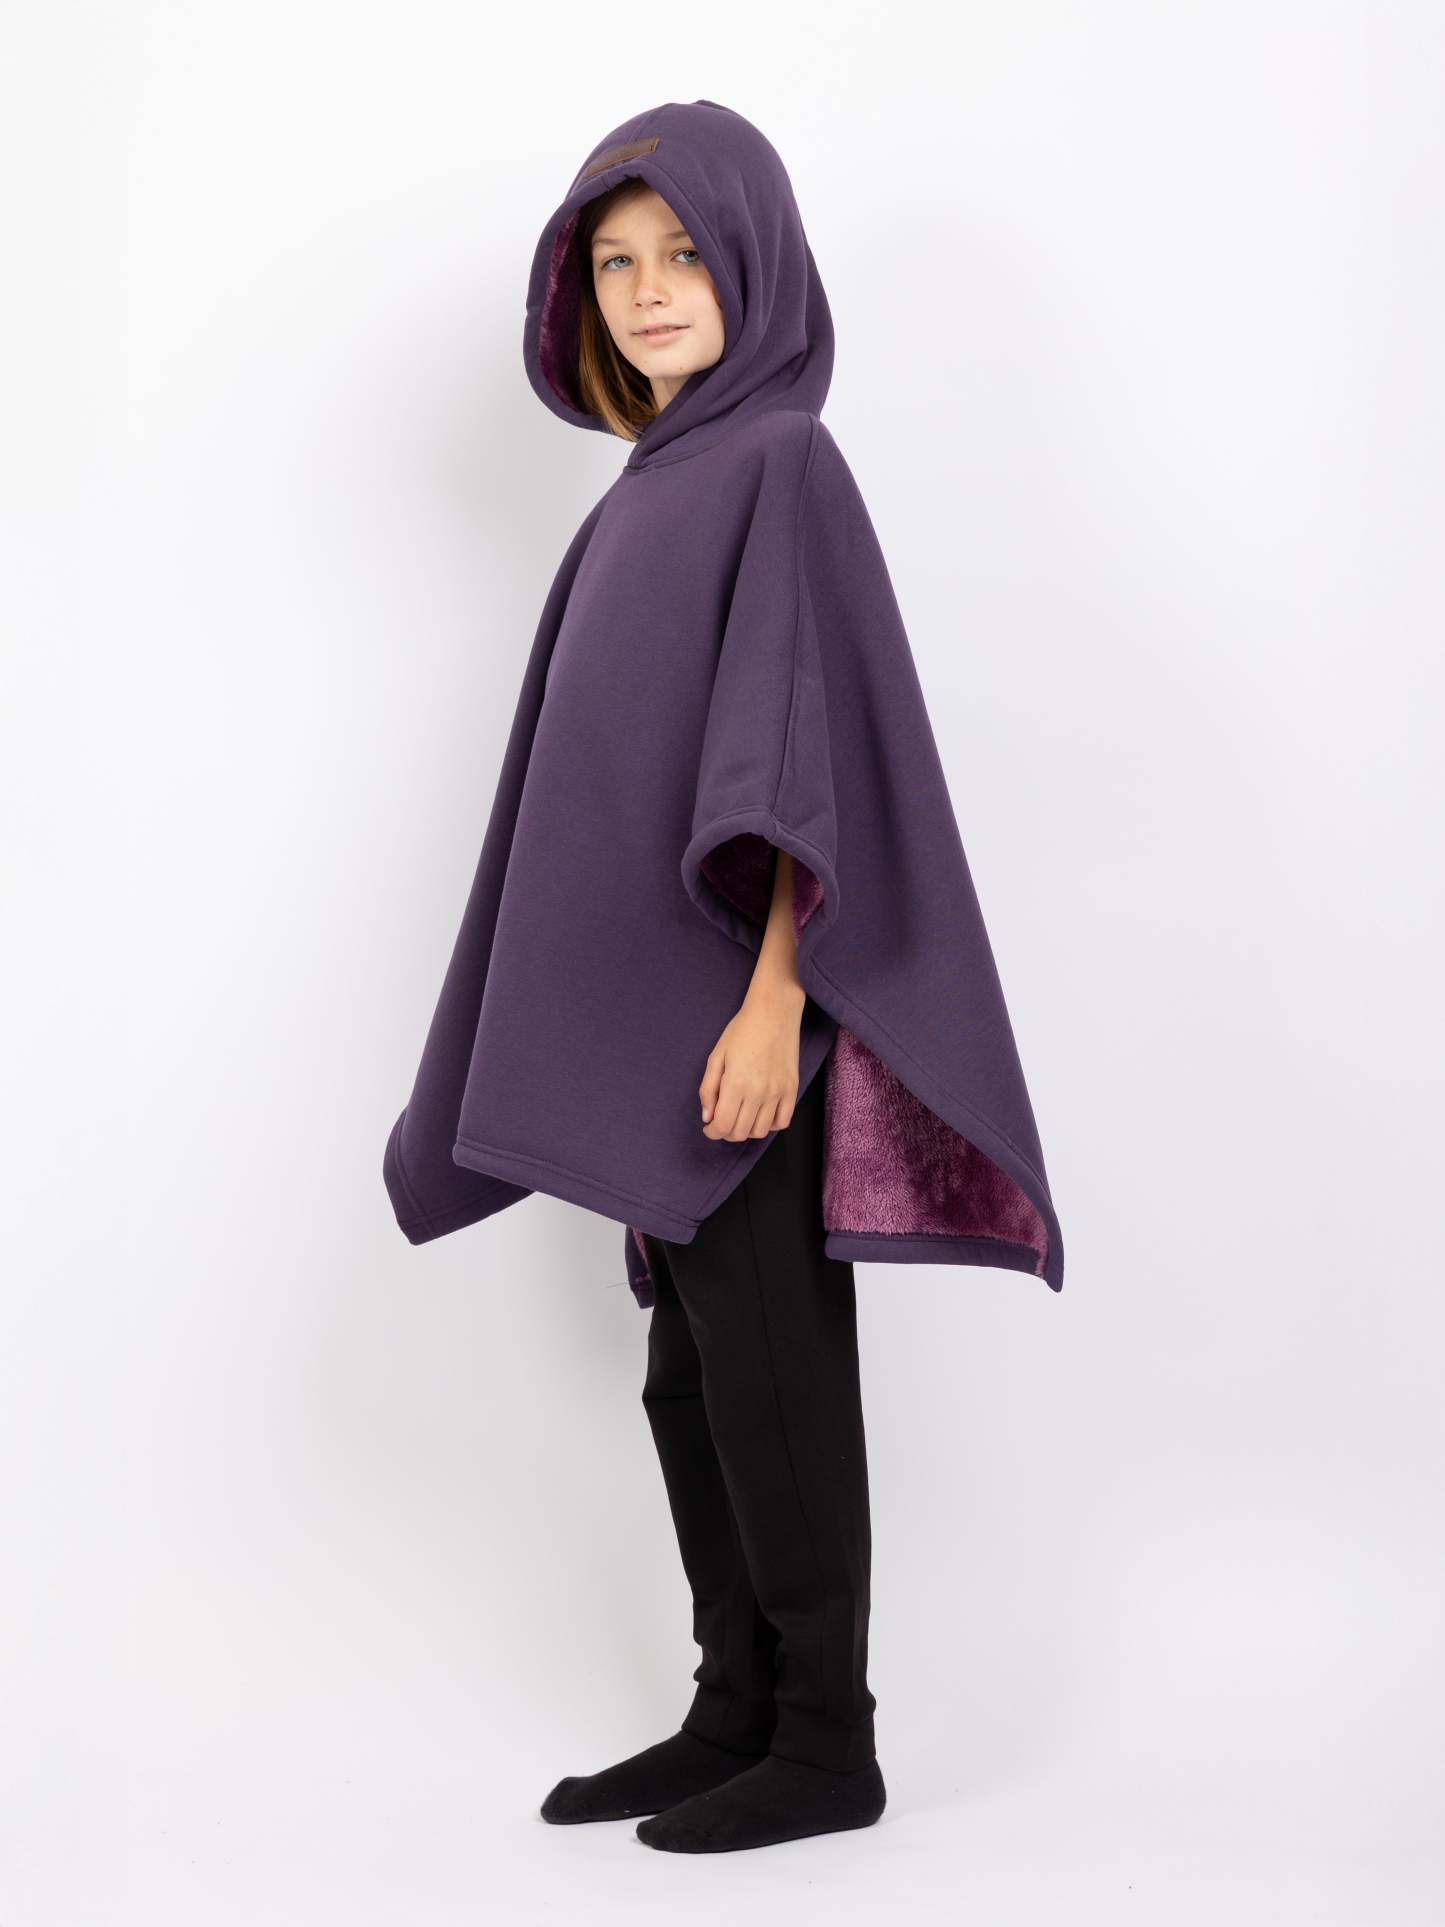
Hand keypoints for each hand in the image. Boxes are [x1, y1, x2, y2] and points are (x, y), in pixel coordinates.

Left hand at [698, 983, 805, 1140]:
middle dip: (726, 1132)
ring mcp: (778, 1092)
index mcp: (735, 1083)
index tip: (709, 1127)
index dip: (712, 1132)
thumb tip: (707, 1116)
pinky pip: (782, 1122)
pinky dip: (770, 1125)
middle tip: (722, 1121)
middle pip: (740, 1132)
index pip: (723, 1125)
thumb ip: (708, 1089)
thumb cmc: (742, 1031)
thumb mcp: (716, 1056)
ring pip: (761, 1131)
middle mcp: (758, 1092)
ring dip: (746, 1130)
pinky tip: (760, 1114)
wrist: (774, 1013)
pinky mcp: (791, 1089)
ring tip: (740, 1117)